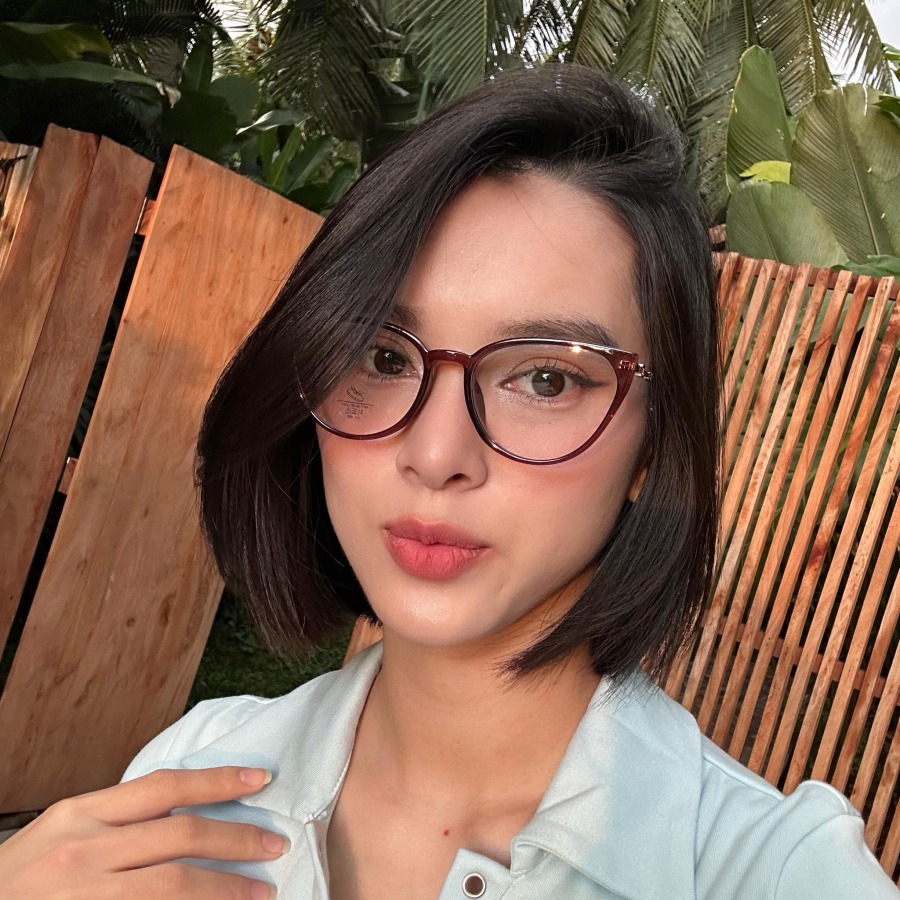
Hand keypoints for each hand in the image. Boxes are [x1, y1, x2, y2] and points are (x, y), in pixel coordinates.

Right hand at [0, 766, 285, 897]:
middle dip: (237, 837)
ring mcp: (86, 894)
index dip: (218, 780)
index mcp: (79, 814)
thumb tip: (185, 814)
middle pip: (181, 834)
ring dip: (227, 887)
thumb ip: (115, 821)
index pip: (164, 786)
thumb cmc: (18, 881)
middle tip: (274, 843)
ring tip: (261, 891)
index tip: (261, 779)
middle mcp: (84, 849)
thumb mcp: (60, 833)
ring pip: (176, 884)